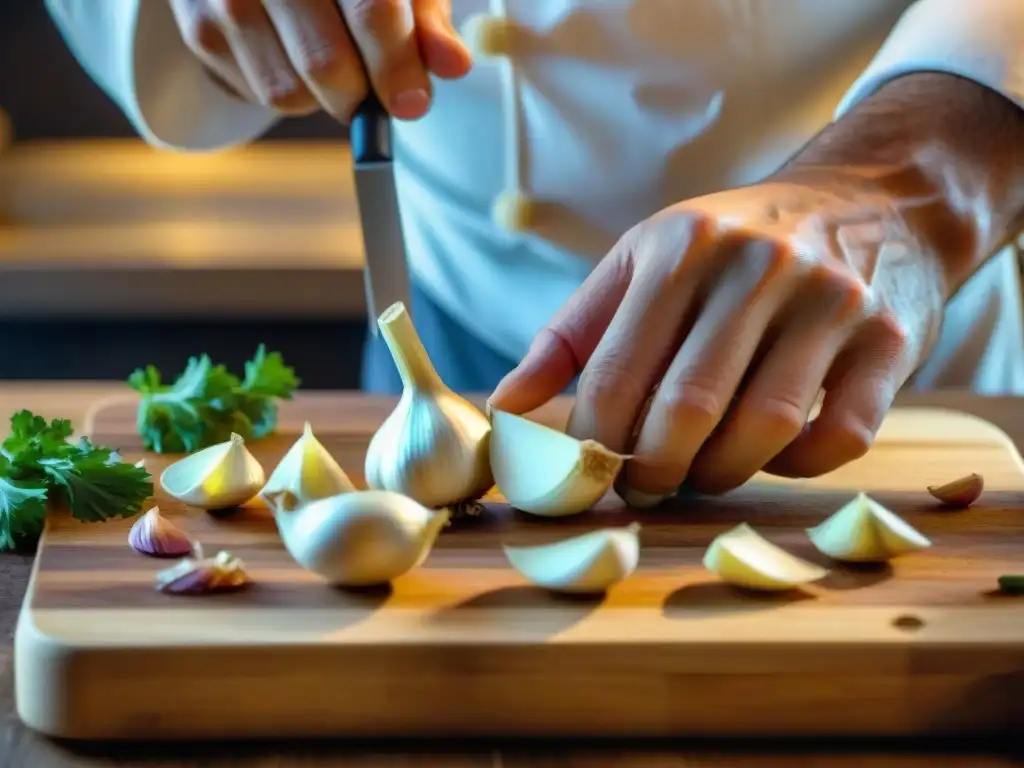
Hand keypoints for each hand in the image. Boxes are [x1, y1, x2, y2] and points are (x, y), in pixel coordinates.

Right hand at [169, 0, 471, 120]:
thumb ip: (426, 18)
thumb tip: (452, 65)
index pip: (371, 10)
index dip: (396, 64)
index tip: (412, 103)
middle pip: (325, 63)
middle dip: (361, 94)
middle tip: (377, 91)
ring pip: (289, 92)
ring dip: (325, 96)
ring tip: (333, 57)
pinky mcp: (197, 25)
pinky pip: (259, 95)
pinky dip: (290, 91)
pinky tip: (291, 51)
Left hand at [488, 178, 948, 500]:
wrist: (871, 201)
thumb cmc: (733, 245)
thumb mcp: (644, 262)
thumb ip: (570, 335)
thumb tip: (505, 410)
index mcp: (680, 247)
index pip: (615, 373)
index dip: (592, 442)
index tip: (587, 472)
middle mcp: (758, 267)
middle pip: (686, 409)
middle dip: (651, 471)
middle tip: (641, 487)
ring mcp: (831, 301)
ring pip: (761, 428)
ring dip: (718, 473)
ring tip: (697, 473)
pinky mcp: (891, 341)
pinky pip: (837, 437)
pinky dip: (795, 465)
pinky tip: (771, 454)